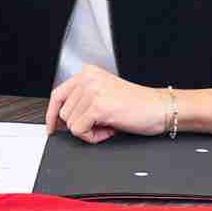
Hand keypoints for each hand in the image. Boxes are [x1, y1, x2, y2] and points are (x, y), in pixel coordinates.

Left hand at [45, 66, 168, 143]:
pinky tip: (109, 129)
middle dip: (81, 124)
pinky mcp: (97, 106)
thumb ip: (83, 100)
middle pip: (64, 113)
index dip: (52, 114)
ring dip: (89, 131)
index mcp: (87, 73)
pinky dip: (93, 137)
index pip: (57, 94)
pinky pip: (79, 131)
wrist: (160, 108)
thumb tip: (60, 119)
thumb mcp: (104, 93)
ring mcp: (92, 91)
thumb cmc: (137, 104)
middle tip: (103, 123)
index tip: (52, 127)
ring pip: (70, 123)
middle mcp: (87, 78)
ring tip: (108, 124)